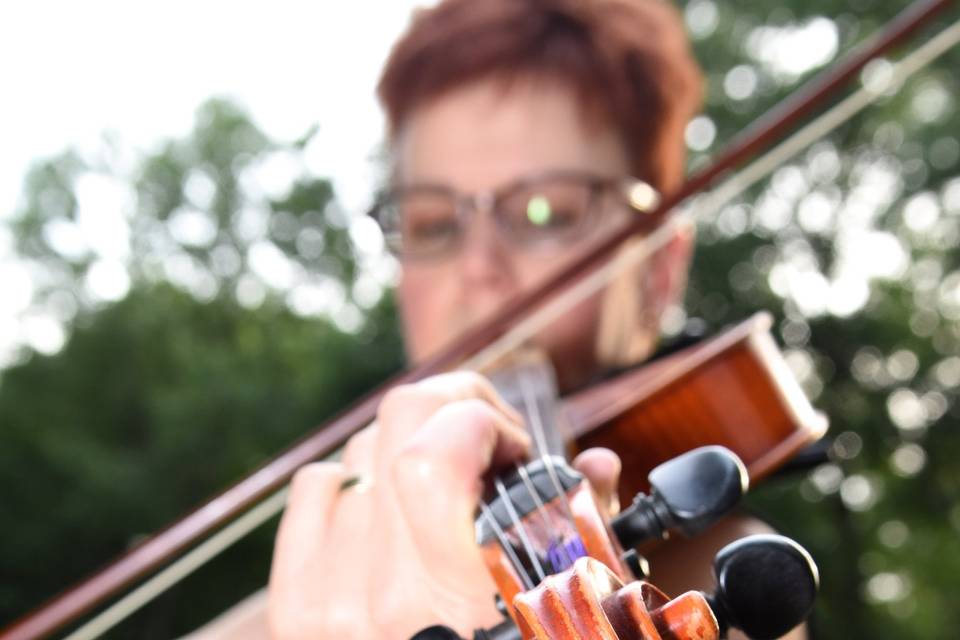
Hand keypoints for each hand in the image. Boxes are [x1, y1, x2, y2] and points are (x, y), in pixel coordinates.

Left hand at [267, 371, 620, 639]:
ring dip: (412, 449)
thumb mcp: (572, 622)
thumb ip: (584, 538)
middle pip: (392, 429)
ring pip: (357, 456)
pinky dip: (356, 480)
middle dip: (452, 407)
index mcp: (449, 605)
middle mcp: (374, 600)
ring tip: (447, 486)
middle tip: (490, 441)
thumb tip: (597, 470)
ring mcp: (323, 603)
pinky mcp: (294, 608)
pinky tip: (392, 507)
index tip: (517, 446)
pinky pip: (315, 491)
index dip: (479, 418)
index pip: (432, 456)